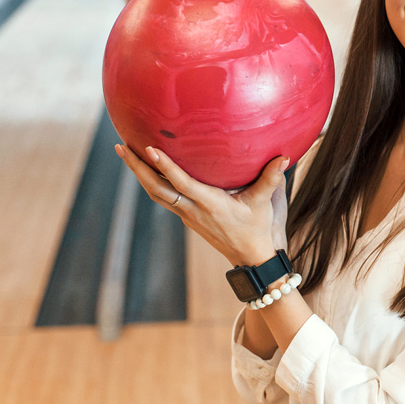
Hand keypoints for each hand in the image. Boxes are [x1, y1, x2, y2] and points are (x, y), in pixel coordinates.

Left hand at [116, 144, 288, 265]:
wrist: (250, 258)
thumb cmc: (257, 228)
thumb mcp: (264, 203)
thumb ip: (271, 178)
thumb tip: (284, 157)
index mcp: (208, 204)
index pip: (181, 183)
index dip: (164, 166)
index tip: (148, 149)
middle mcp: (192, 209)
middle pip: (155, 188)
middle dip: (136, 167)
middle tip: (120, 145)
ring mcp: (186, 214)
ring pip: (154, 193)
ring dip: (137, 173)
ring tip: (124, 152)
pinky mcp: (186, 215)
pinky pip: (162, 196)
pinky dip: (149, 180)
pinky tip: (145, 168)